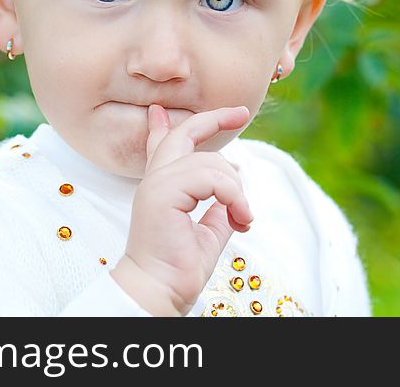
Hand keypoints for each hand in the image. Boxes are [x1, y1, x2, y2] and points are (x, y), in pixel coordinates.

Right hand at [110, 103, 252, 315]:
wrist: (161, 290)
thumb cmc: (179, 268)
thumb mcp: (207, 231)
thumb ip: (217, 208)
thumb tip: (231, 195)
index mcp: (163, 187)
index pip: (163, 145)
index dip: (165, 125)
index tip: (160, 110)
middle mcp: (156, 180)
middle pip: (183, 134)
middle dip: (215, 119)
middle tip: (242, 112)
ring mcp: (157, 184)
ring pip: (209, 162)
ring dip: (236, 189)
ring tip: (243, 217)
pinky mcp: (163, 193)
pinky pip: (211, 178)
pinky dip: (234, 196)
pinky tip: (240, 218)